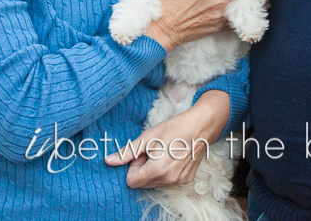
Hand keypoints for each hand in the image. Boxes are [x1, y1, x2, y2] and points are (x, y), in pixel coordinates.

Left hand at [104, 91, 231, 187]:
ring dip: (155, 170)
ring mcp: (179, 181)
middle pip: (143, 183)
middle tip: (153, 151)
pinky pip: (168, 180)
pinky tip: (174, 156)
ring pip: (155, 182)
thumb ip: (127, 152)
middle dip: (143, 169)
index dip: (134, 166)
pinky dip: (166, 171)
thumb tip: (108, 161)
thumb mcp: (147, 137)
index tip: (143, 153)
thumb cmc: (174, 128)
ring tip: (164, 152)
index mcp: (157, 170)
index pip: (132, 181)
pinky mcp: (187, 179)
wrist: (201, 126)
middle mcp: (169, 180)